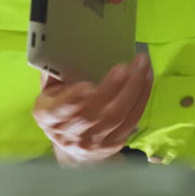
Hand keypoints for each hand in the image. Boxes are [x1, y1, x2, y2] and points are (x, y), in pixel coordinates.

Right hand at [32, 54, 153, 165]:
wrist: (72, 148)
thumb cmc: (59, 110)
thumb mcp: (48, 93)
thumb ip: (54, 74)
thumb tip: (58, 47)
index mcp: (50, 117)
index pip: (60, 110)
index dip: (73, 99)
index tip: (87, 86)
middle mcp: (70, 133)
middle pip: (94, 114)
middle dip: (112, 88)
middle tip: (126, 66)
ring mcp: (94, 141)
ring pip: (117, 117)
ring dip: (134, 89)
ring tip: (142, 65)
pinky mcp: (114, 143)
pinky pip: (132, 119)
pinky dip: (142, 97)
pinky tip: (146, 78)